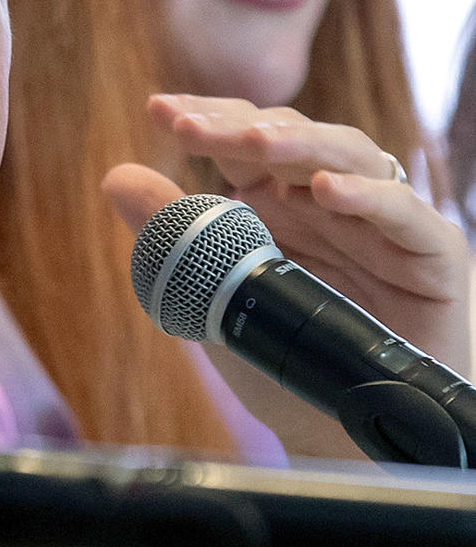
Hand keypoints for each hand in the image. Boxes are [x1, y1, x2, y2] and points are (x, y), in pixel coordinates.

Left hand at [102, 95, 470, 457]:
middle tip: (191, 125)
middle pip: (292, 139)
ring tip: (252, 144)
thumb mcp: (214, 300)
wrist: (338, 436)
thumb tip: (115, 176)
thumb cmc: (282, 363)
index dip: (209, 120)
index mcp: (280, 203)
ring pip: (350, 157)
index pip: (245, 141)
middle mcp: (331, 201)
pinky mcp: (431, 255)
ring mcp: (381, 222)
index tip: (160, 111)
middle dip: (240, 126)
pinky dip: (368, 196)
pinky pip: (404, 214)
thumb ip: (173, 238)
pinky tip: (326, 189)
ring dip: (300, 146)